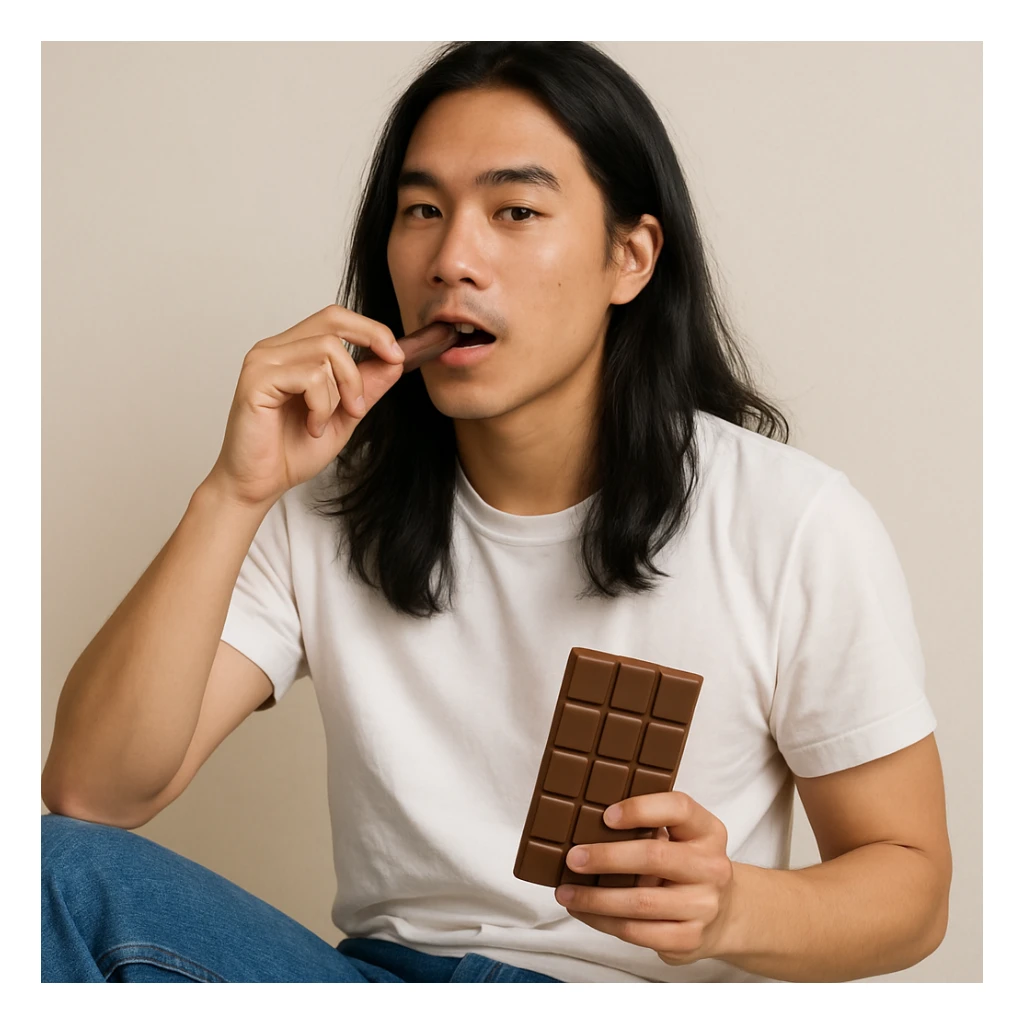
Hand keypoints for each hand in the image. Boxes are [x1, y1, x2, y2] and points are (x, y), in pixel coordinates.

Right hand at [205, 305, 456, 511]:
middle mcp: (275, 349)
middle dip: (361, 361)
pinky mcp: (256, 380)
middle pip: (333, 324)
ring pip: (326, 351)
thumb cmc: (291, 451)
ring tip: (325, 422)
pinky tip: (312, 426)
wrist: (259, 484)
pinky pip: (310, 376)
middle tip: (361, 402)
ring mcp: (263, 361)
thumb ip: (366, 386)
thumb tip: (396, 360)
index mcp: (293, 351)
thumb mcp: (344, 415)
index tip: (397, 355)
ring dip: (340, 392)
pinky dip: (322, 406)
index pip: (335, 318)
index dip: (371, 330)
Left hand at [554, 791, 735, 966]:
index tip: (606, 815)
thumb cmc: (687, 865)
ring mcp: (703, 906)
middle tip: (573, 858)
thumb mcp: (683, 836)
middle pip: (654, 857)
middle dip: (606, 857)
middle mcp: (711, 867)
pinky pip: (638, 932)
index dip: (641, 809)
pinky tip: (584, 912)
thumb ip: (651, 826)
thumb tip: (586, 825)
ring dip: (595, 898)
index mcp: (708, 831)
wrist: (726, 914)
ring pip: (641, 902)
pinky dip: (603, 922)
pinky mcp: (689, 939)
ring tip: (566, 892)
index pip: (679, 808)